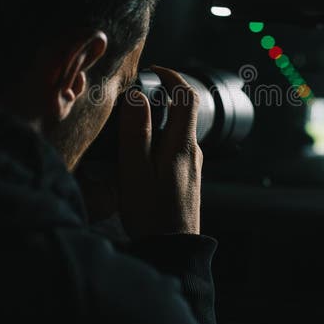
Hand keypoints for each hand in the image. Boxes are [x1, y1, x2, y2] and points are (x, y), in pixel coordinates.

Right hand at [117, 65, 202, 239]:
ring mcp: (192, 166)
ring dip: (159, 119)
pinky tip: (139, 154)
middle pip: (184, 111)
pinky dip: (159, 139)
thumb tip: (138, 97)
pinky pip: (174, 148)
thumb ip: (137, 133)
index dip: (171, 77)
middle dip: (162, 96)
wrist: (172, 251)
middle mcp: (193, 152)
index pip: (187, 97)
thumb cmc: (152, 214)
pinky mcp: (186, 179)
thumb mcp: (136, 172)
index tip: (152, 72)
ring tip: (131, 125)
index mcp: (182, 146)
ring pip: (178, 131)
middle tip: (134, 96)